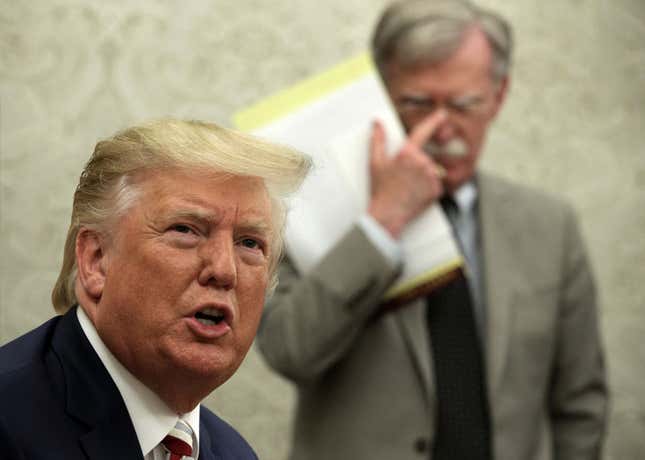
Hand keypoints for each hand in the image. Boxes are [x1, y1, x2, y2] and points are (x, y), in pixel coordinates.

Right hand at [367, 110, 446, 238]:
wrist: (388, 214)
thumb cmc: (381, 190)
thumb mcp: (375, 163)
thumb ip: (377, 140)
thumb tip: (377, 123)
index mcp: (408, 153)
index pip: (424, 131)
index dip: (434, 121)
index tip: (441, 114)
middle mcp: (422, 162)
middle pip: (424, 156)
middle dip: (416, 164)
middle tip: (403, 178)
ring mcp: (431, 176)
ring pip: (430, 170)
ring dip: (422, 176)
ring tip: (407, 187)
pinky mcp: (437, 189)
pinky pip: (435, 184)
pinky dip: (427, 188)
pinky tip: (415, 193)